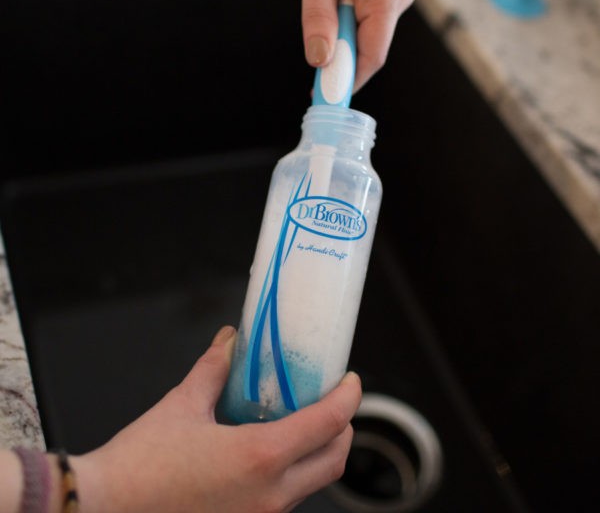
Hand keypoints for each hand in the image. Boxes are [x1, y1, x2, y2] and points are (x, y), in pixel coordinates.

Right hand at [72, 326, 361, 512]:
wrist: (103, 512)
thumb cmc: (140, 464)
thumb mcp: (182, 406)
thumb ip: (214, 369)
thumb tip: (230, 341)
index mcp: (260, 458)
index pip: (328, 424)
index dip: (348, 398)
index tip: (350, 381)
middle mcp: (270, 496)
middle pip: (334, 460)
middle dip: (342, 427)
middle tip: (331, 400)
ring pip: (312, 483)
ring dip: (317, 451)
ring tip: (300, 421)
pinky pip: (286, 499)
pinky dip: (292, 473)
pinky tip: (269, 453)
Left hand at [294, 0, 415, 92]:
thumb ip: (318, 19)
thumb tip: (320, 61)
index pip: (371, 55)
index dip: (347, 80)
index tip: (325, 98)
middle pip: (369, 49)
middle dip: (340, 58)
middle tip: (314, 59)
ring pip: (366, 37)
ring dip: (340, 36)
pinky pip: (366, 22)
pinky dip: (346, 25)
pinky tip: (333, 0)